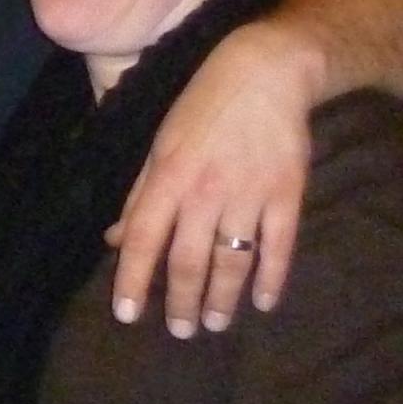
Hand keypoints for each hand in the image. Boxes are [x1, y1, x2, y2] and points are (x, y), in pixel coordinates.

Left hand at [109, 20, 311, 335]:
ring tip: (213, 323)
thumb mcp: (161, 143)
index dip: (131, 279)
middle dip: (180, 301)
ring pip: (231, 261)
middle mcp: (205, 191)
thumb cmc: (204, 105)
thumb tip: (115, 238)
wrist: (267, 72)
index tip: (125, 314)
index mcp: (168, 177)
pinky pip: (278, 248)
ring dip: (222, 298)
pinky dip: (272, 279)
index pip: (141, 238)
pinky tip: (264, 303)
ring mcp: (249, 195)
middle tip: (179, 331)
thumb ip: (141, 194)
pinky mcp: (287, 196)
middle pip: (188, 260)